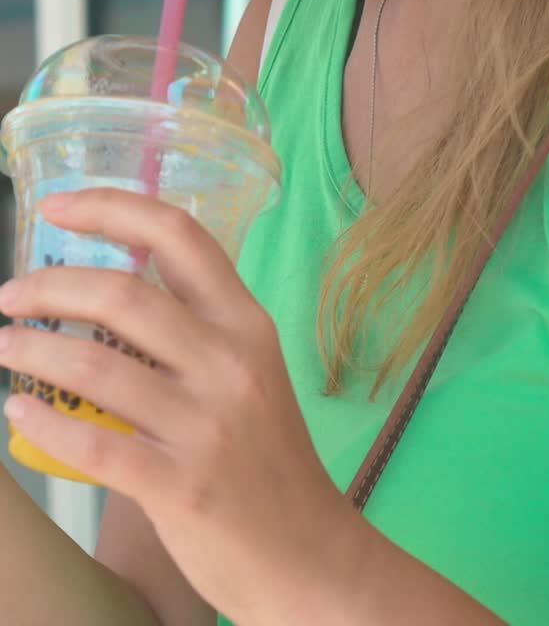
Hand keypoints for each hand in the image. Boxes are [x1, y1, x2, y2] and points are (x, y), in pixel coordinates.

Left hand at [0, 191, 361, 622]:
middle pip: (122, 292)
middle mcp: (230, 360)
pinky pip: (93, 443)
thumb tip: (107, 294)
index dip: (112, 207)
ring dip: (31, 350)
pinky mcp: (181, 484)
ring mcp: (207, 423)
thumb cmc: (267, 459)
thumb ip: (194, 333)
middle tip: (9, 295)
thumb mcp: (249, 374)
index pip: (179, 235)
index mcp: (246, 322)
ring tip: (4, 347)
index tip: (56, 204)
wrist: (308, 554)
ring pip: (94, 363)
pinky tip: (19, 414)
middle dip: (48, 286)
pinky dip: (44, 424)